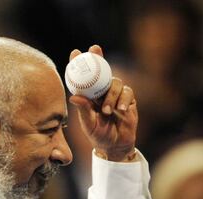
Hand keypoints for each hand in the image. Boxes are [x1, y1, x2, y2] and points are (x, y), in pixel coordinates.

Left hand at [68, 45, 137, 161]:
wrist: (115, 146)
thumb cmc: (98, 135)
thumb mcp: (88, 124)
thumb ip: (83, 110)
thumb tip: (74, 97)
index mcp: (89, 97)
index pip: (84, 78)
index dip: (80, 64)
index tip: (75, 52)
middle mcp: (102, 92)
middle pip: (101, 71)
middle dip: (99, 57)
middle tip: (94, 48)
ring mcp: (115, 95)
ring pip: (115, 83)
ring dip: (110, 96)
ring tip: (107, 111)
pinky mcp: (128, 99)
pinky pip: (127, 92)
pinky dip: (122, 100)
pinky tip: (120, 110)